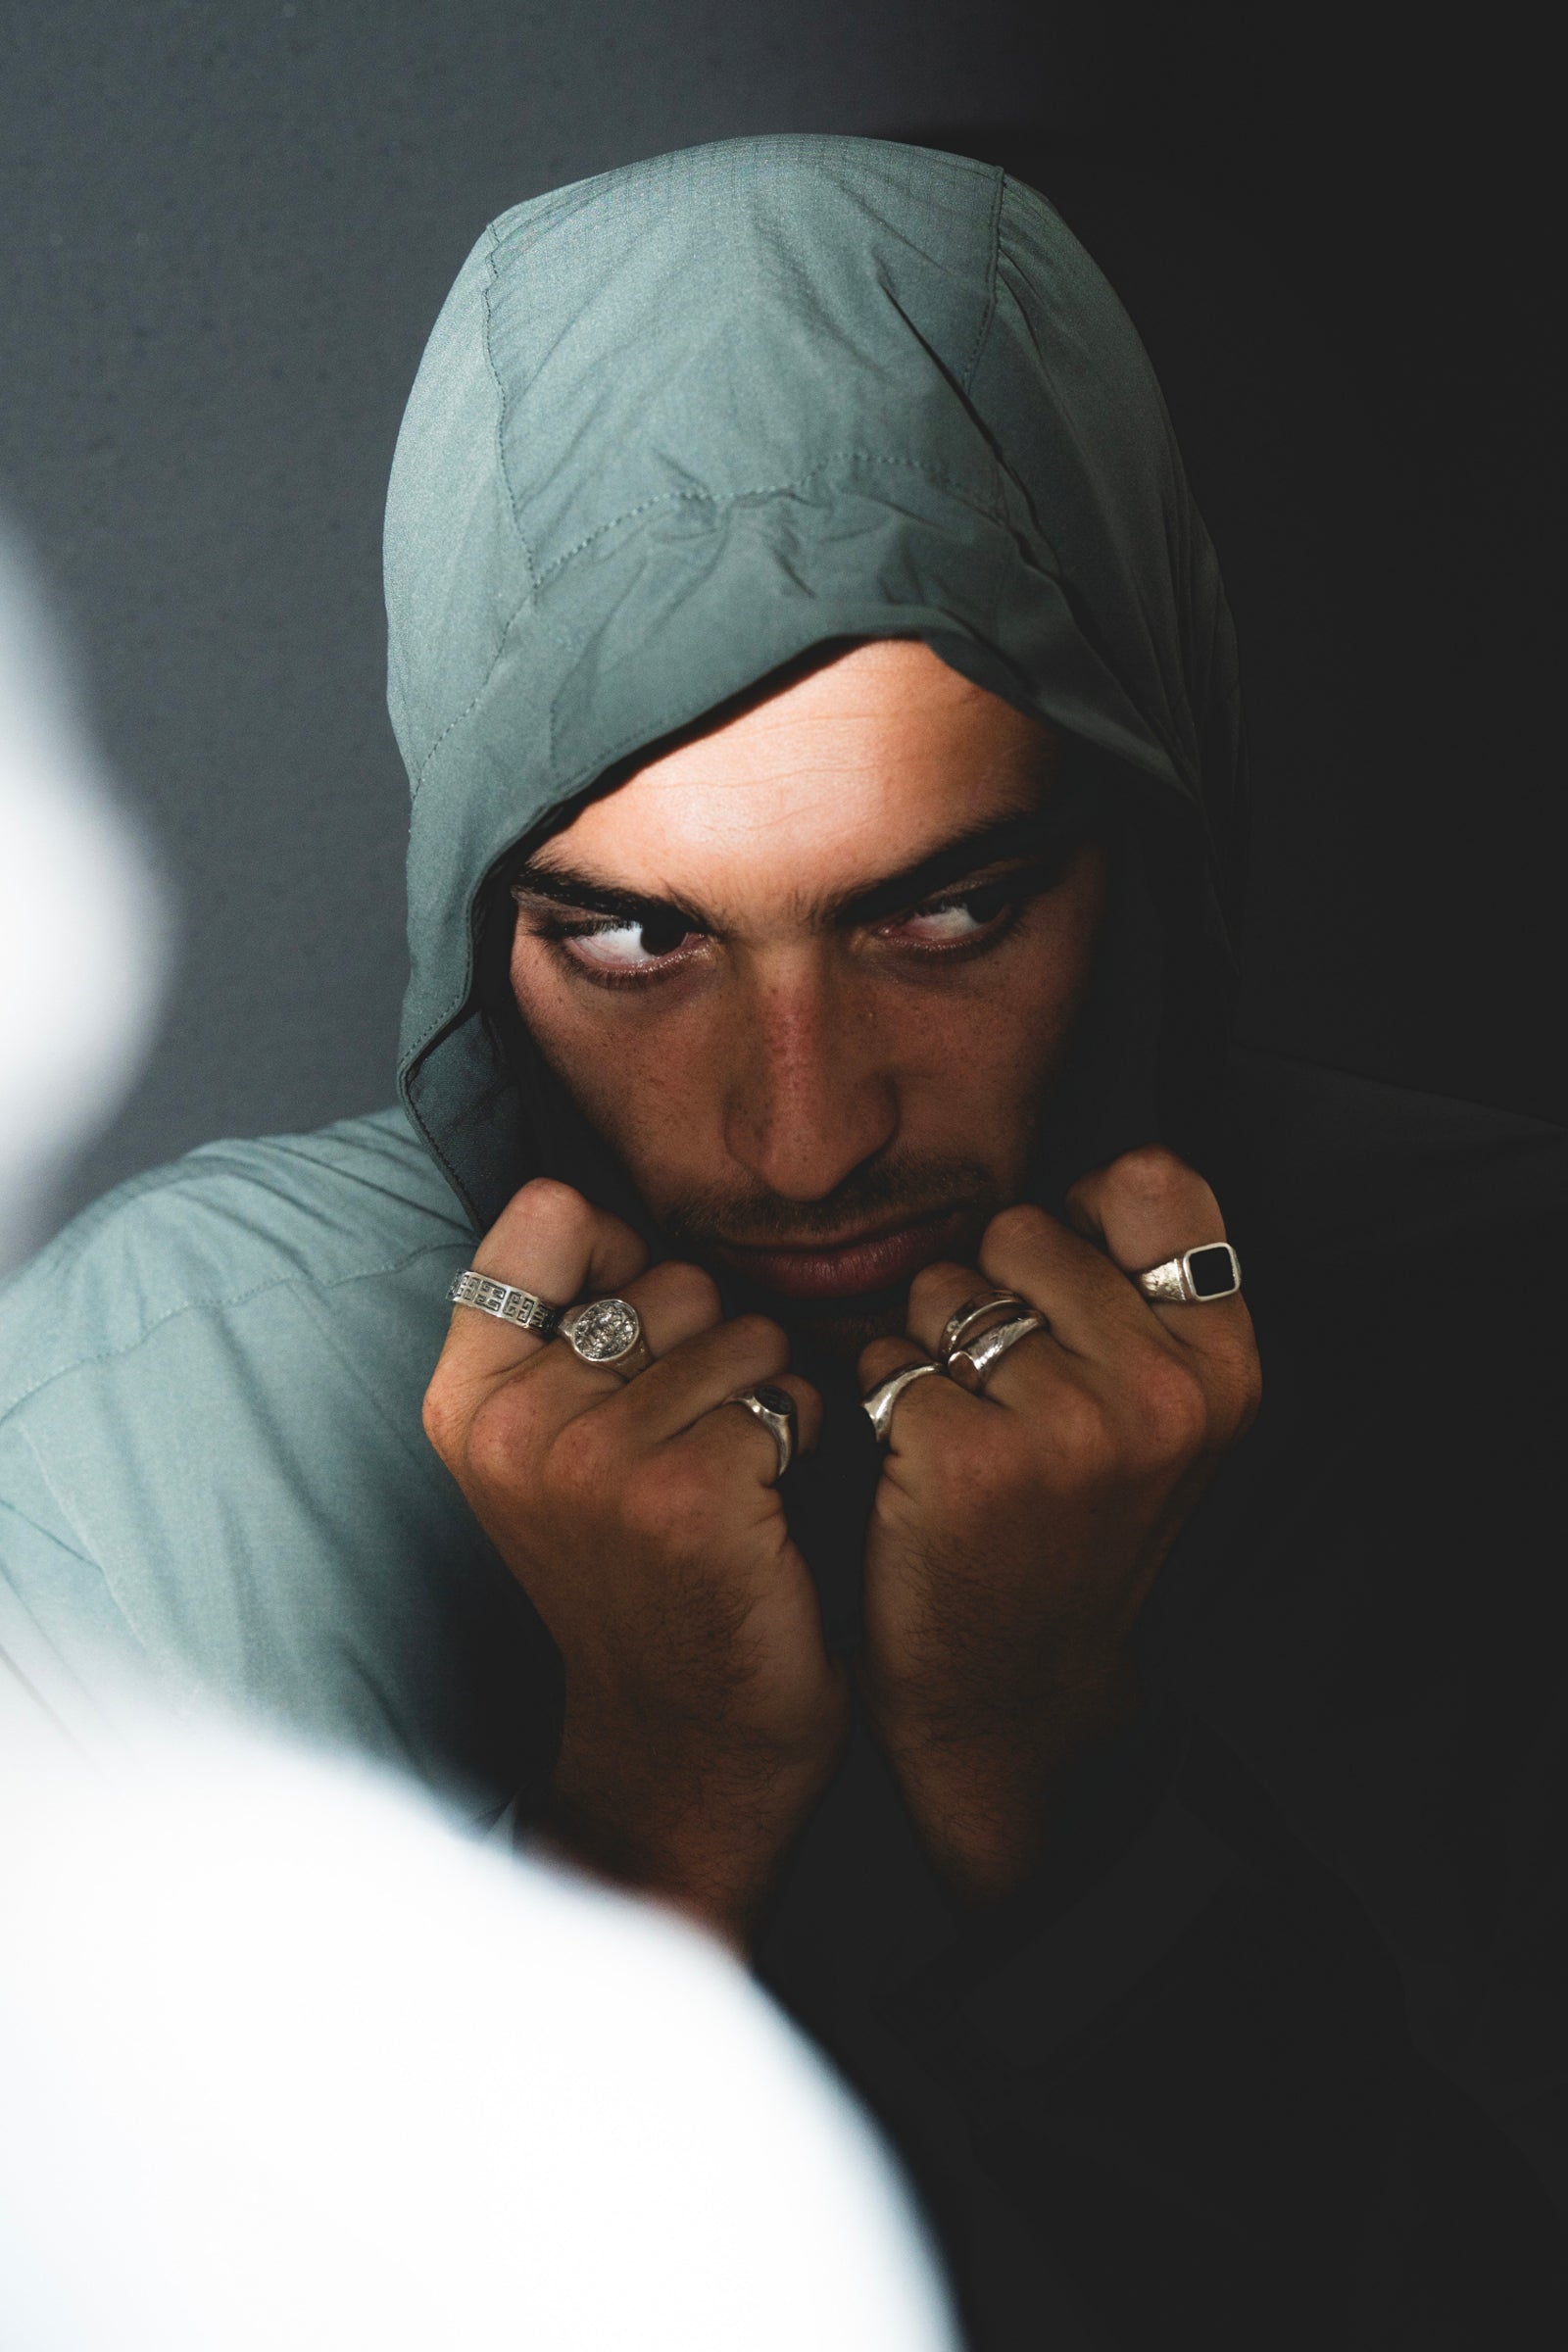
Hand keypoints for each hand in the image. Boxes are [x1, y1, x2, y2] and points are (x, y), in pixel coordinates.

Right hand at [422, 1179, 845, 1945]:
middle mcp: (514, 1421)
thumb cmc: (642, 1575)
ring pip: (745, 1330)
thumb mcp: (553, 1447)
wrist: (683, 1746)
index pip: (549, 1214)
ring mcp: (595, 1457)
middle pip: (672, 1274)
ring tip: (732, 1485)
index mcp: (465, 1398)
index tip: (639, 1349)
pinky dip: (806, 1440)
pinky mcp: (689, 1491)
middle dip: (710, 1346)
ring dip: (767, 1396)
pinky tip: (771, 1514)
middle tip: (690, 1455)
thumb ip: (559, 1323)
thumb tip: (609, 1205)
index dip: (625, 1257)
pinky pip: (791, 1392)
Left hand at [856, 1147, 1260, 1901]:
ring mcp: (1069, 1423)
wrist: (1017, 1694)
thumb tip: (1075, 1183)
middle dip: (990, 1289)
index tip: (1063, 1286)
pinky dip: (878, 1401)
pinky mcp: (969, 1458)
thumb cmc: (1072, 1532)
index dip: (1085, 1212)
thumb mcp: (1159, 1415)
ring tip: (965, 1428)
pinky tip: (915, 1468)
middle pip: (1023, 1226)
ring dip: (926, 1345)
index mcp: (1223, 1362)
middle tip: (1005, 1390)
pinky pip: (883, 1358)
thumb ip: (1137, 1295)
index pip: (1155, 1178)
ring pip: (943, 1287)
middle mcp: (1163, 1387)